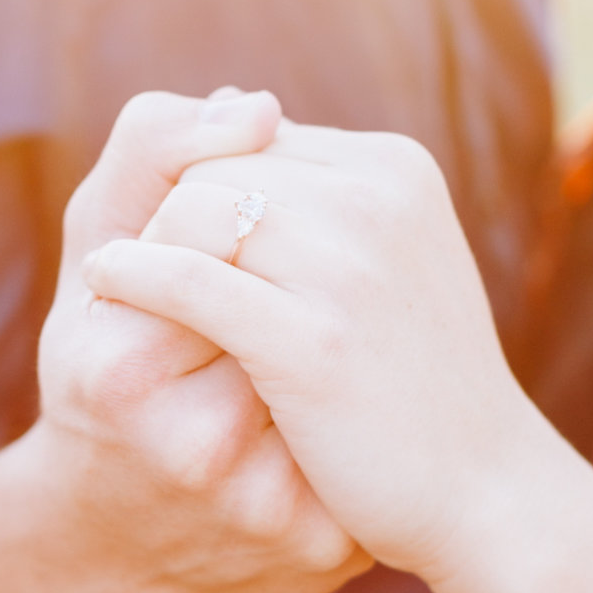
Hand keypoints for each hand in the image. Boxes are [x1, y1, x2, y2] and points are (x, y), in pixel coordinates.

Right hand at [33, 91, 369, 592]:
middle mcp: (193, 450)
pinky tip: (327, 424)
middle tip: (274, 318)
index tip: (228, 268)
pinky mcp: (319, 555)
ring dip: (334, 361)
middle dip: (296, 304)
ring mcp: (263, 513)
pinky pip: (369, 455)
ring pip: (347, 385)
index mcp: (121, 372)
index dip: (245, 250)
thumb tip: (255, 102)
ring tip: (297, 372)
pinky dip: (355, 426)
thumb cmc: (98, 369)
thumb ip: (150, 160)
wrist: (109, 541)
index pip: (237, 257)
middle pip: (303, 319)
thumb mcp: (91, 256)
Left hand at [81, 123, 541, 583]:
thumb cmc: (419, 377)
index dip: (204, 188)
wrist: (485, 488)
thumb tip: (231, 103)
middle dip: (172, 214)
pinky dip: (132, 276)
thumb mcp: (386, 256)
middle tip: (151, 274)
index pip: (256, 138)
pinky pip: (188, 280)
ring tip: (130, 292)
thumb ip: (314, 188)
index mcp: (396, 169)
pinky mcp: (314, 342)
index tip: (184, 245)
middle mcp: (379, 199)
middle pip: (218, 165)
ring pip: (195, 208)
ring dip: (150, 247)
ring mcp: (351, 268)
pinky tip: (106, 287)